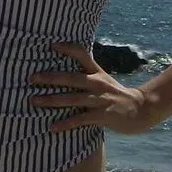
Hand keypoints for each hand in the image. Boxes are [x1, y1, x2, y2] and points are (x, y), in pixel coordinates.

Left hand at [29, 42, 152, 134]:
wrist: (140, 110)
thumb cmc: (115, 94)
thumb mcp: (102, 78)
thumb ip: (86, 72)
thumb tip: (63, 68)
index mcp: (96, 72)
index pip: (82, 54)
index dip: (67, 48)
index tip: (52, 45)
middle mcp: (97, 83)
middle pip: (71, 78)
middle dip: (50, 78)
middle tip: (31, 78)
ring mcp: (100, 99)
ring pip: (72, 99)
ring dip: (51, 100)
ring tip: (34, 101)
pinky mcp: (102, 116)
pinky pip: (80, 119)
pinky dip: (65, 123)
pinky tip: (52, 127)